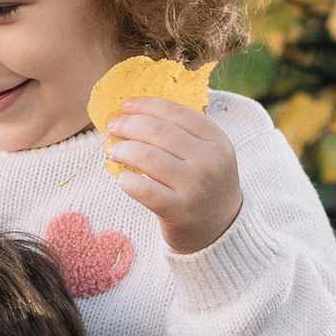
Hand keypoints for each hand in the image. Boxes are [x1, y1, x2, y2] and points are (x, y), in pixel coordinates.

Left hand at [102, 103, 240, 256]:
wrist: (221, 230)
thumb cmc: (205, 185)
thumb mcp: (209, 154)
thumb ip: (183, 133)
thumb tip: (136, 111)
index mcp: (217, 141)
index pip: (178, 113)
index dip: (147, 105)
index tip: (126, 105)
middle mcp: (209, 161)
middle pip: (159, 131)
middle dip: (129, 124)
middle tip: (113, 127)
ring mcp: (195, 187)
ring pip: (149, 157)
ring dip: (124, 150)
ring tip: (114, 151)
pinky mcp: (179, 211)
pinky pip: (145, 190)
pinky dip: (128, 181)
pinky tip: (122, 178)